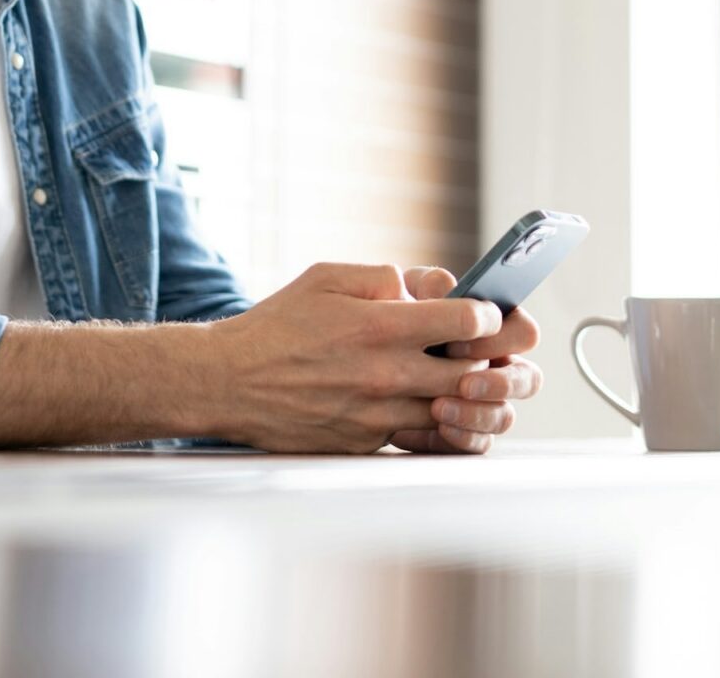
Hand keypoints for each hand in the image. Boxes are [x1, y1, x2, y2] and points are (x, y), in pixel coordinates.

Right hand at [203, 262, 503, 452]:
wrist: (230, 382)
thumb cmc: (276, 327)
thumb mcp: (326, 278)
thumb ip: (383, 276)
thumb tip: (426, 286)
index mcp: (379, 326)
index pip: (465, 321)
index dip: (486, 315)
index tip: (482, 314)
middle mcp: (385, 374)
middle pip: (472, 372)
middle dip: (488, 358)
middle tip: (484, 349)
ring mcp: (378, 414)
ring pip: (451, 410)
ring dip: (462, 393)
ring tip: (453, 375)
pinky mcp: (366, 442)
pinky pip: (417, 434)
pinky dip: (429, 419)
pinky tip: (421, 401)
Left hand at [388, 266, 541, 454]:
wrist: (355, 358)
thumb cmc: (386, 315)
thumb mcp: (402, 292)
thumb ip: (427, 286)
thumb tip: (445, 289)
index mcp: (490, 328)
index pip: (523, 333)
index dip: (501, 338)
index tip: (461, 340)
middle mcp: (493, 365)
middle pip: (527, 379)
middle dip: (501, 382)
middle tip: (464, 383)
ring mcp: (481, 402)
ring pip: (504, 416)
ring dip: (477, 413)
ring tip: (439, 408)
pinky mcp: (462, 430)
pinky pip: (478, 443)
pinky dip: (460, 437)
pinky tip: (435, 426)